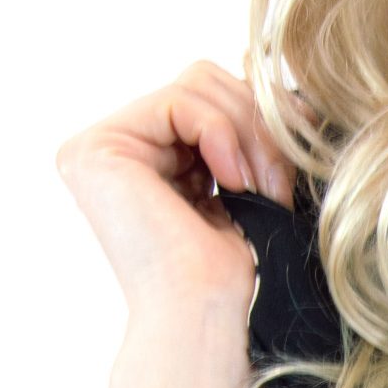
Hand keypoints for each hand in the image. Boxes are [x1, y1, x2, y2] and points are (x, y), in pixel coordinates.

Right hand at [55, 55, 297, 330]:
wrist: (213, 316)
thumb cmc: (238, 269)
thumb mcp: (248, 180)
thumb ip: (246, 125)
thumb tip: (269, 71)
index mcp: (148, 157)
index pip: (212, 94)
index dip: (263, 119)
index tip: (291, 171)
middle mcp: (115, 150)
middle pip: (204, 80)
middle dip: (258, 125)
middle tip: (277, 186)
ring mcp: (98, 149)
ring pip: (197, 84)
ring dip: (248, 134)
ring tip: (260, 190)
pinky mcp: (96, 150)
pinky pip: (182, 101)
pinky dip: (223, 135)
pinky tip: (232, 184)